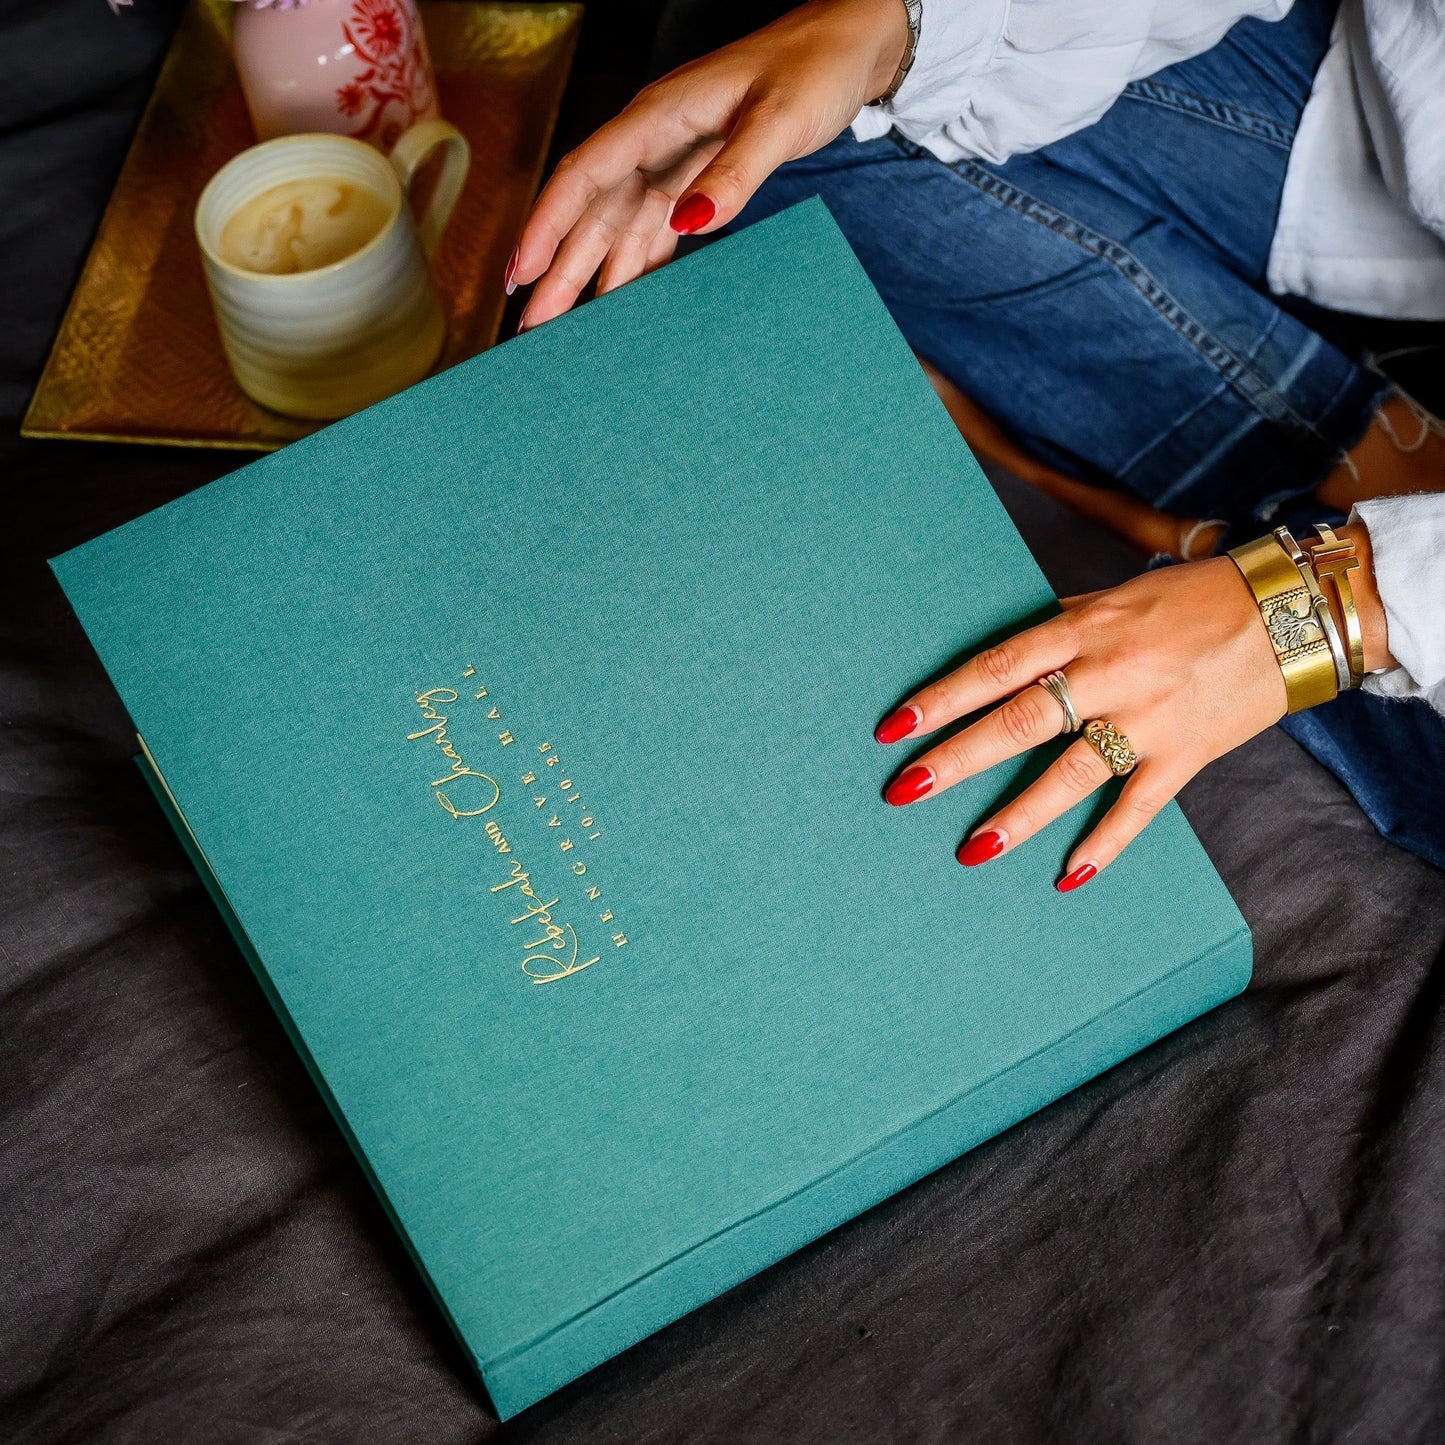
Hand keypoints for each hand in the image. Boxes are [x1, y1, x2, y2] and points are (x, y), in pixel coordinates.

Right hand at [509, 0, 908, 329]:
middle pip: (591, 214)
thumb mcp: (779, 120)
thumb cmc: (815, 68)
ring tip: (564, 329)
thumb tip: (689, 222)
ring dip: (589, 276)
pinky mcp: (694, 177)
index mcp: (659, 117)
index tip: (521, 275)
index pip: (585, 176)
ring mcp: (671, 161)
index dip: (547, 226)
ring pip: (616, 228)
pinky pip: (652, 230)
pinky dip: (635, 267)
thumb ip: (734, 172)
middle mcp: (654, 140)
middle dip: (558, 271)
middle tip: (532, 328)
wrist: (847, 45)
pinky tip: (623, 303)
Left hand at [875, 557, 1293, 889]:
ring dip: (1018, 816)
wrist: (1288, 613)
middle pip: (1020, 721)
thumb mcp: (1113, 598)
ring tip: (971, 850)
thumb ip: (1059, 630)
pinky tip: (1068, 876)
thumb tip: (1001, 660)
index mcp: (1084, 628)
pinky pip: (1138, 806)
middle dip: (957, 759)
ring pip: (1071, 773)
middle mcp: (1111, 672)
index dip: (942, 697)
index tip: (894, 727)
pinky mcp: (1186, 754)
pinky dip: (1104, 843)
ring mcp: (1149, 717)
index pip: (997, 666)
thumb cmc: (1190, 601)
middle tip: (906, 790)